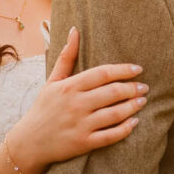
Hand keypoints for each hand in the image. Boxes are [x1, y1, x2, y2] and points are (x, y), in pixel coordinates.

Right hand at [8, 27, 144, 170]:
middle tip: (144, 87)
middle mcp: (76, 104)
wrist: (29, 142)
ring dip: (133, 106)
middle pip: (112, 92)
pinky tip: (135, 122)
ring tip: (143, 101)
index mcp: (69, 87)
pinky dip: (126, 128)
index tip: (138, 69)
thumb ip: (66, 56)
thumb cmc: (44, 108)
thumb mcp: (52, 81)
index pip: (103, 73)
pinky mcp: (84, 143)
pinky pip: (111, 136)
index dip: (123, 70)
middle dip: (132, 88)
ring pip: (115, 113)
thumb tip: (75, 30)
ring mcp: (80, 125)